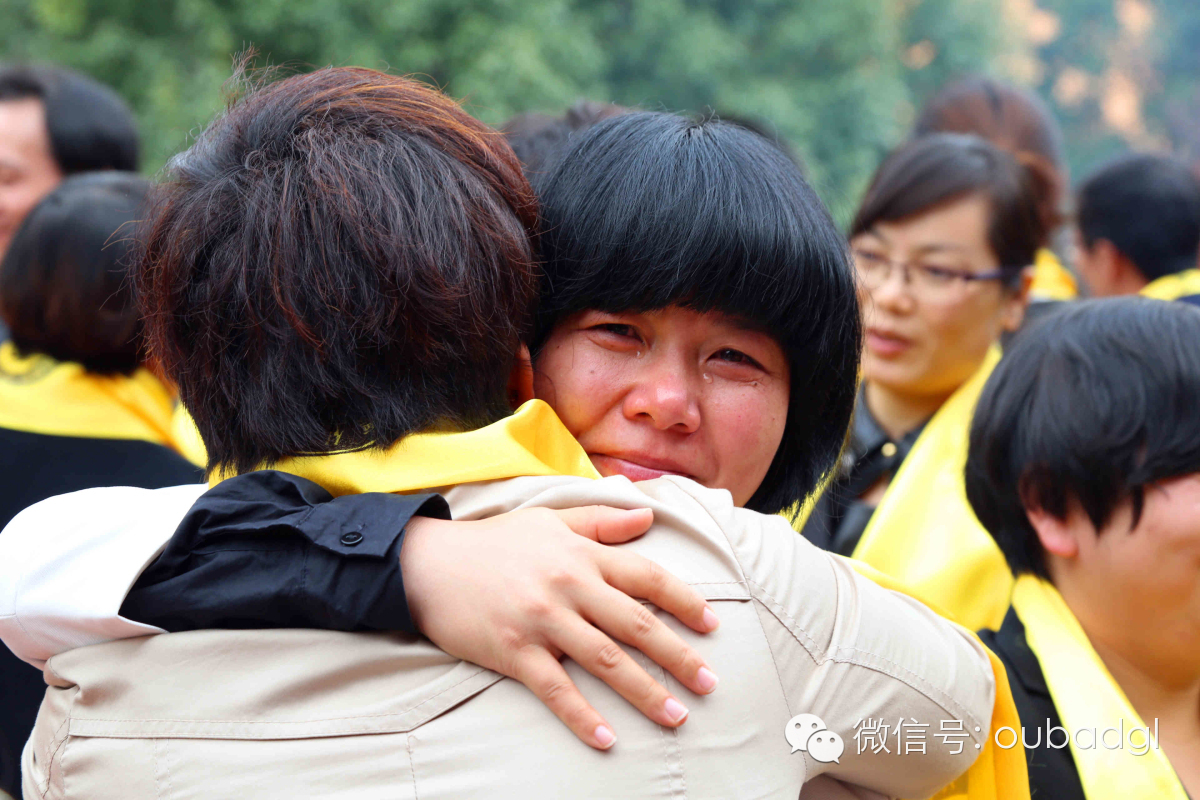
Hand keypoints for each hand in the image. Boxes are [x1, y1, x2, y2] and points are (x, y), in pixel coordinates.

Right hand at [401, 506, 719, 749]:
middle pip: (636, 624)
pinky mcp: (514, 652)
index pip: (647, 577)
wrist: (427, 563)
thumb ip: (602, 521)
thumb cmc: (494, 542)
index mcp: (581, 555)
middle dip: (678, 655)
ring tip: (676, 716)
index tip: (713, 624)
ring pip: (605, 661)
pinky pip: (556, 690)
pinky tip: (609, 738)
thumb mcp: (550, 520)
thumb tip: (647, 515)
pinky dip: (583, 717)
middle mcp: (568, 587)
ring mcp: (542, 622)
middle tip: (710, 683)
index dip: (685, 600)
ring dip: (645, 691)